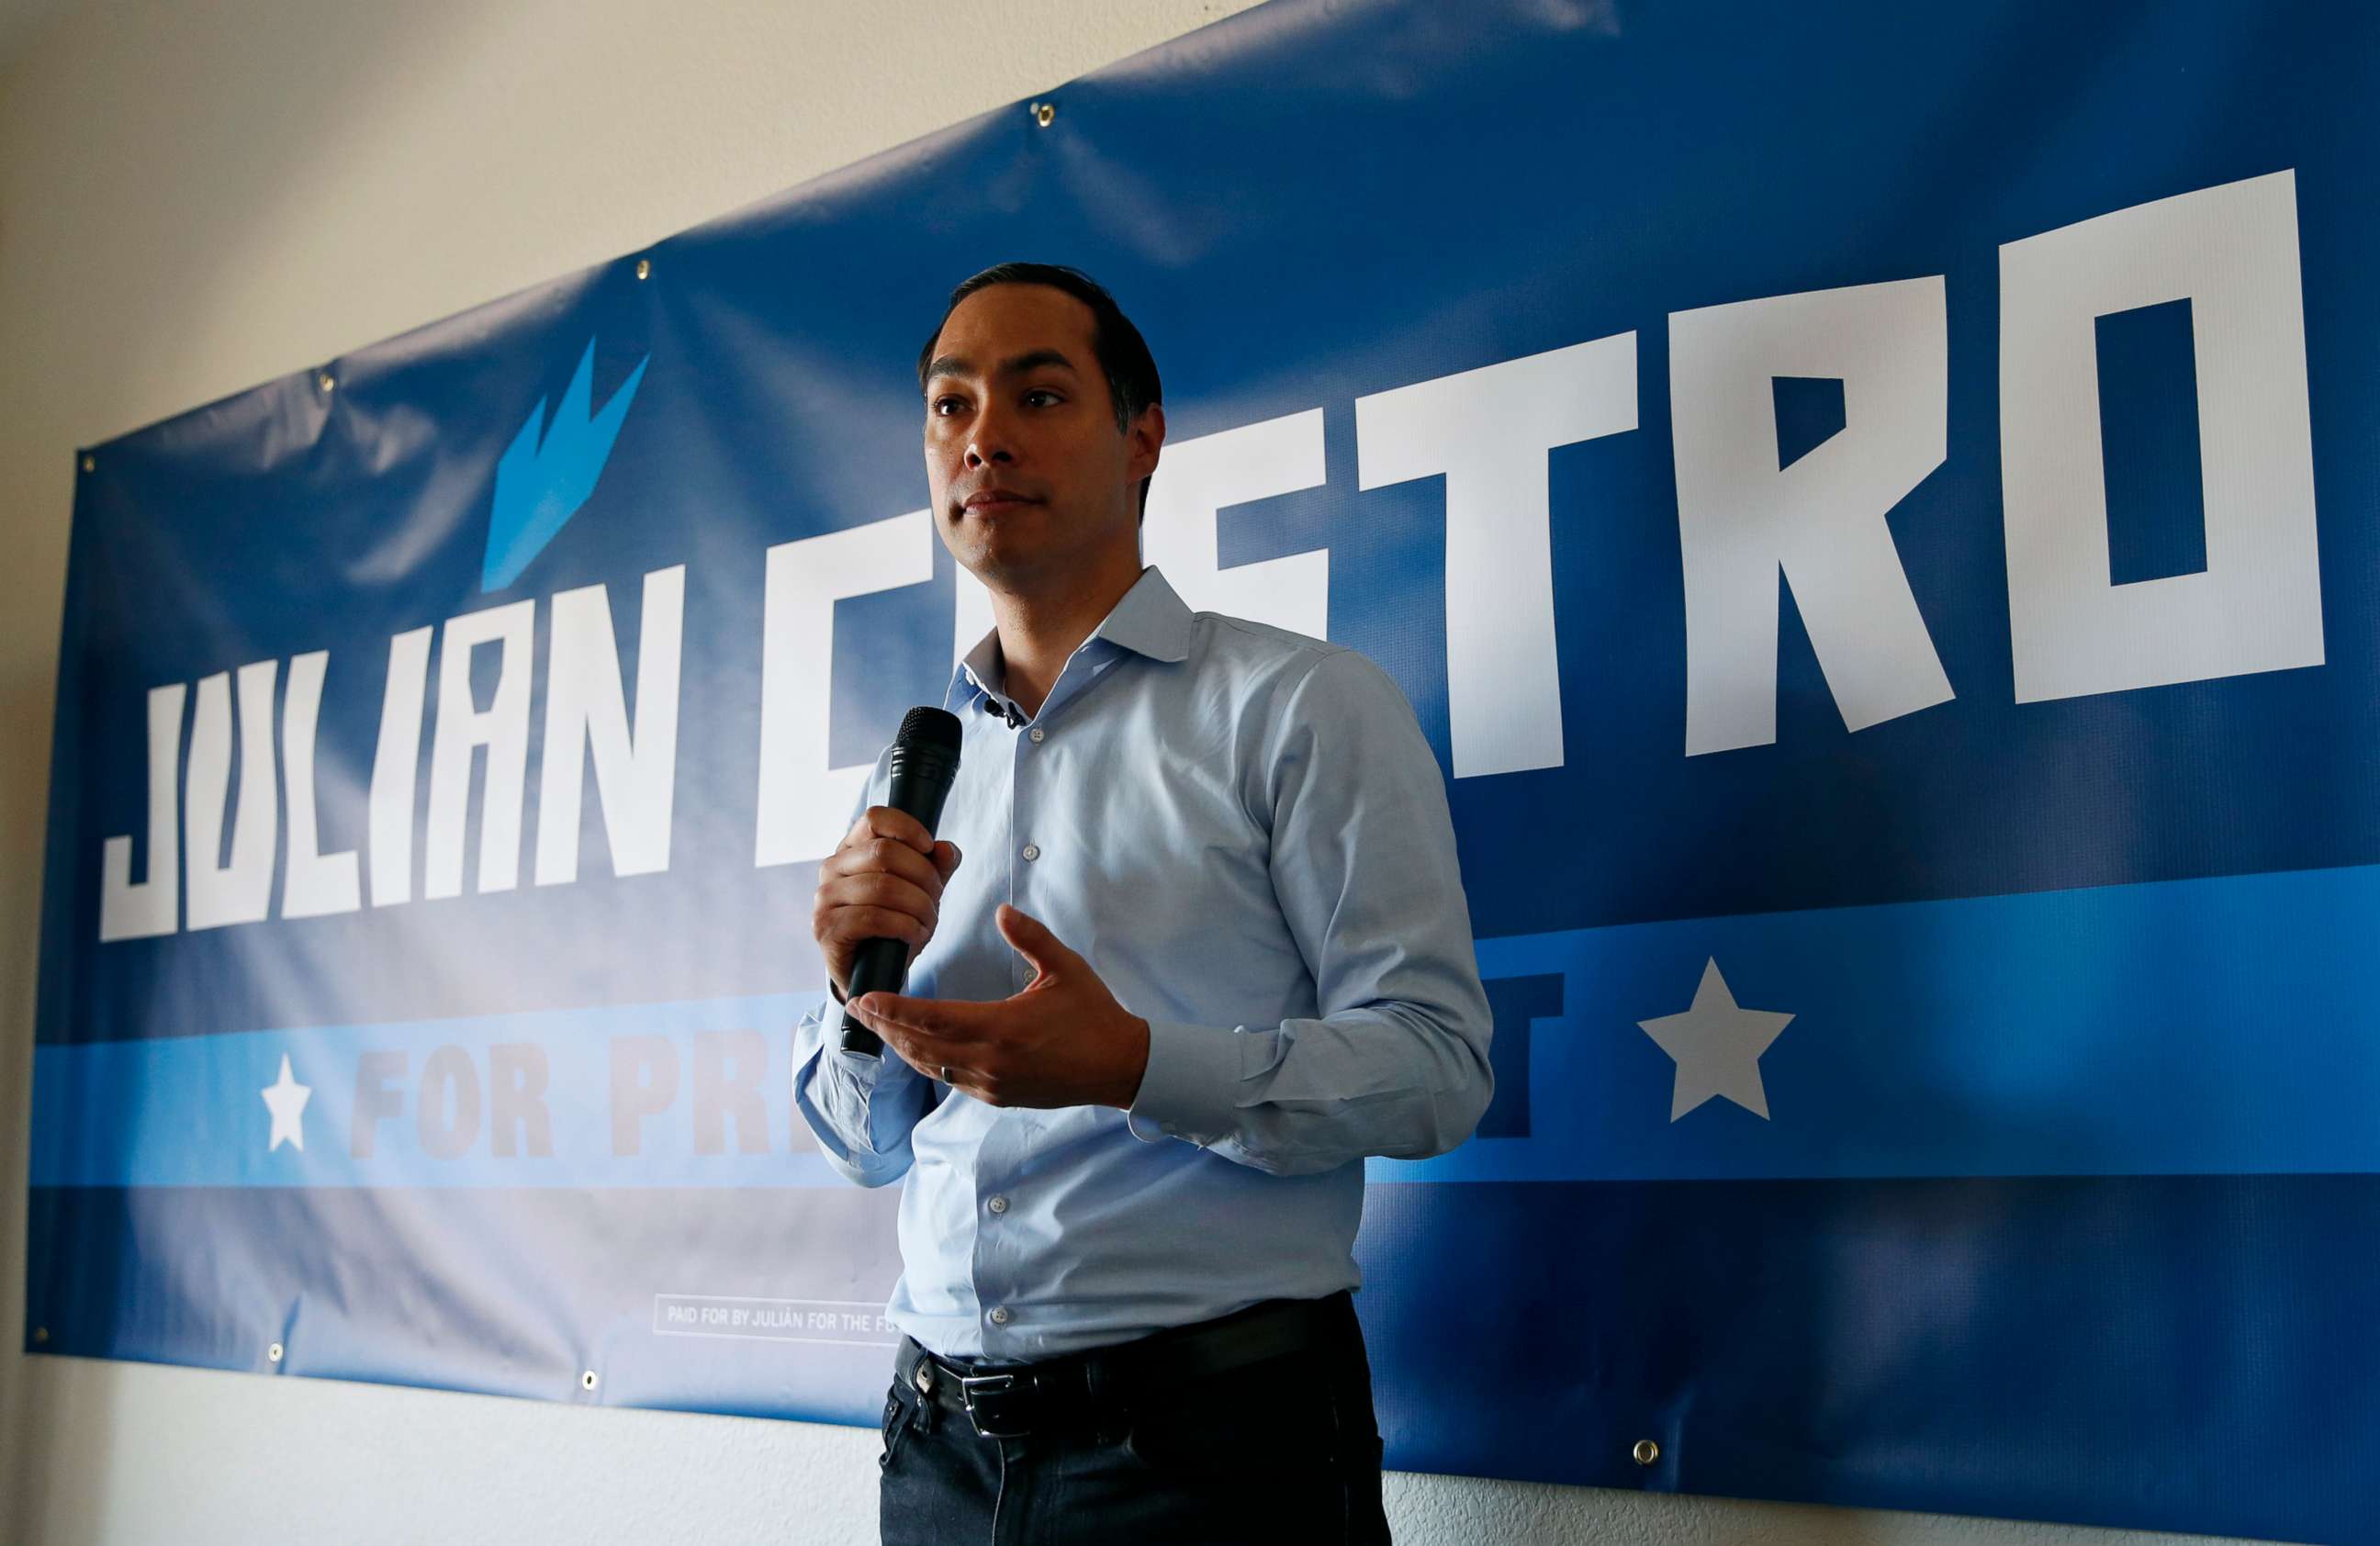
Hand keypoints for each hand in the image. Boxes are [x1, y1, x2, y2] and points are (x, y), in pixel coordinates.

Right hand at [812, 806, 962, 997]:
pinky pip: (874, 918)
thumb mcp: (921, 890)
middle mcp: (832, 867)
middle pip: (886, 852)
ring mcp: (825, 897)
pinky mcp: (827, 928)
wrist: (872, 971)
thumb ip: (936, 867)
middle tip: (935, 898)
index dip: (908, 828)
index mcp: (852, 848)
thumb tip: (947, 850)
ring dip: (918, 905)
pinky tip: (915, 934)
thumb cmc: (894, 923)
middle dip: (923, 876)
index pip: (875, 818)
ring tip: (928, 921)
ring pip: (883, 887)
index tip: (929, 847)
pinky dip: (905, 926)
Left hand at [846, 904, 1151, 1109]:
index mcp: (1001, 1028)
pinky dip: (925, 1061)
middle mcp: (988, 1062)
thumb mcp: (1065, 968)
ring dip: (900, 1045)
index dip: (893, 1009)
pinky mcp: (997, 1096)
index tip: (863, 997)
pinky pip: (948, 1079)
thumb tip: (1001, 911)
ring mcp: (991, 1084)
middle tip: (856, 1008)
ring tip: (877, 1025)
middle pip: (919, 1045)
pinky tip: (914, 1046)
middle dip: (885, 1027)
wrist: (1120, 1067)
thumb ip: (1030, 937)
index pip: (931, 1018)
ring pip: (930, 1066)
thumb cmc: (1094, 1015)